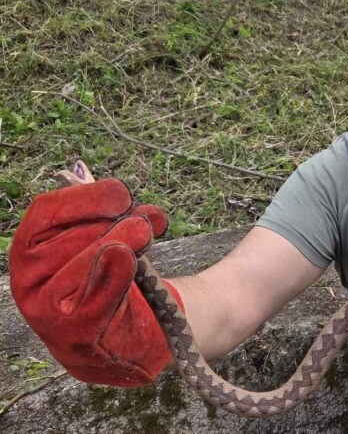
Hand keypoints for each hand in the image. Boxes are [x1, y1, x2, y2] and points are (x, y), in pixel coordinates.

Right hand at [10, 177, 179, 386]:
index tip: (122, 195)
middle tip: (144, 221)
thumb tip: (107, 184)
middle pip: (66, 238)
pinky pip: (92, 303)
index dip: (85, 199)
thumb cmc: (114, 280)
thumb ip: (110, 213)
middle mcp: (29, 280)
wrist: (127, 337)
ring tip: (143, 234)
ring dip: (117, 244)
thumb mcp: (111, 238)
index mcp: (31, 249)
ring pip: (79, 267)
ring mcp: (47, 312)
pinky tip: (129, 260)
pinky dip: (114, 277)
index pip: (45, 213)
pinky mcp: (73, 337)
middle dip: (111, 223)